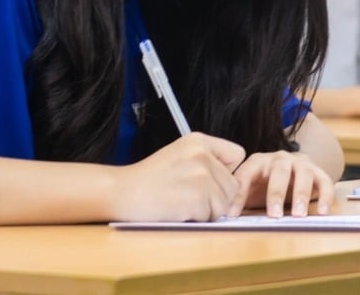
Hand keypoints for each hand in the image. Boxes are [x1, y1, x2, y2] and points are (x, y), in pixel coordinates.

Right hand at [110, 133, 244, 221]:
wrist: (122, 192)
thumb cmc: (148, 180)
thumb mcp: (178, 155)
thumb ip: (206, 161)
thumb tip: (235, 182)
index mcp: (199, 140)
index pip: (237, 155)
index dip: (227, 171)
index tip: (208, 179)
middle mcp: (202, 154)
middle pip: (233, 185)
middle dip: (217, 197)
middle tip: (187, 195)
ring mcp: (200, 175)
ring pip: (224, 203)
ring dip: (207, 210)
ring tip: (181, 202)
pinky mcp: (197, 197)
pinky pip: (212, 216)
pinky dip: (197, 218)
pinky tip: (177, 209)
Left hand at [229, 151, 334, 216]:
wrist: (292, 169)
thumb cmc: (265, 183)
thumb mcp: (250, 189)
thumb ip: (239, 198)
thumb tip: (224, 216)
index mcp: (258, 161)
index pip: (246, 174)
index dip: (239, 194)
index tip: (233, 214)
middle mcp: (279, 159)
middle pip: (279, 171)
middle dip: (276, 193)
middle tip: (275, 215)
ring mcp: (300, 164)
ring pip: (303, 175)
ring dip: (301, 195)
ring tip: (299, 215)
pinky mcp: (318, 172)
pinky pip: (325, 181)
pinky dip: (325, 196)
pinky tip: (323, 212)